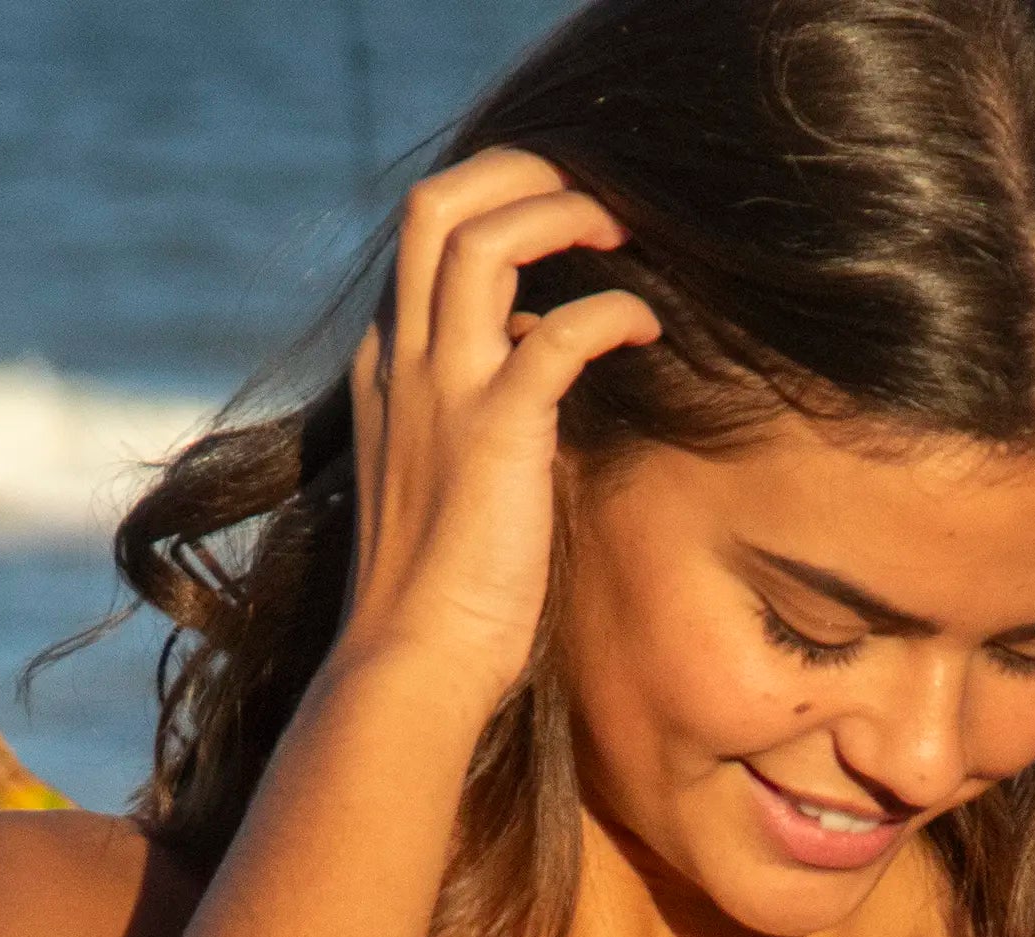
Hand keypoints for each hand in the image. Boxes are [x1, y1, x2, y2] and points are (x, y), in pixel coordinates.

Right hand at [338, 147, 660, 706]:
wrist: (414, 666)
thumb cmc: (440, 601)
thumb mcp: (448, 484)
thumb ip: (475, 415)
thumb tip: (532, 363)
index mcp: (387, 375)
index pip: (423, 247)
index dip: (494, 211)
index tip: (558, 220)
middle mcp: (404, 365)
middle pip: (438, 206)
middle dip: (517, 172)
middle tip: (591, 186)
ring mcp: (442, 392)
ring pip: (482, 236)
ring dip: (560, 213)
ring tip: (623, 227)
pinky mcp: (493, 431)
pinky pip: (560, 330)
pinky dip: (611, 311)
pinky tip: (648, 327)